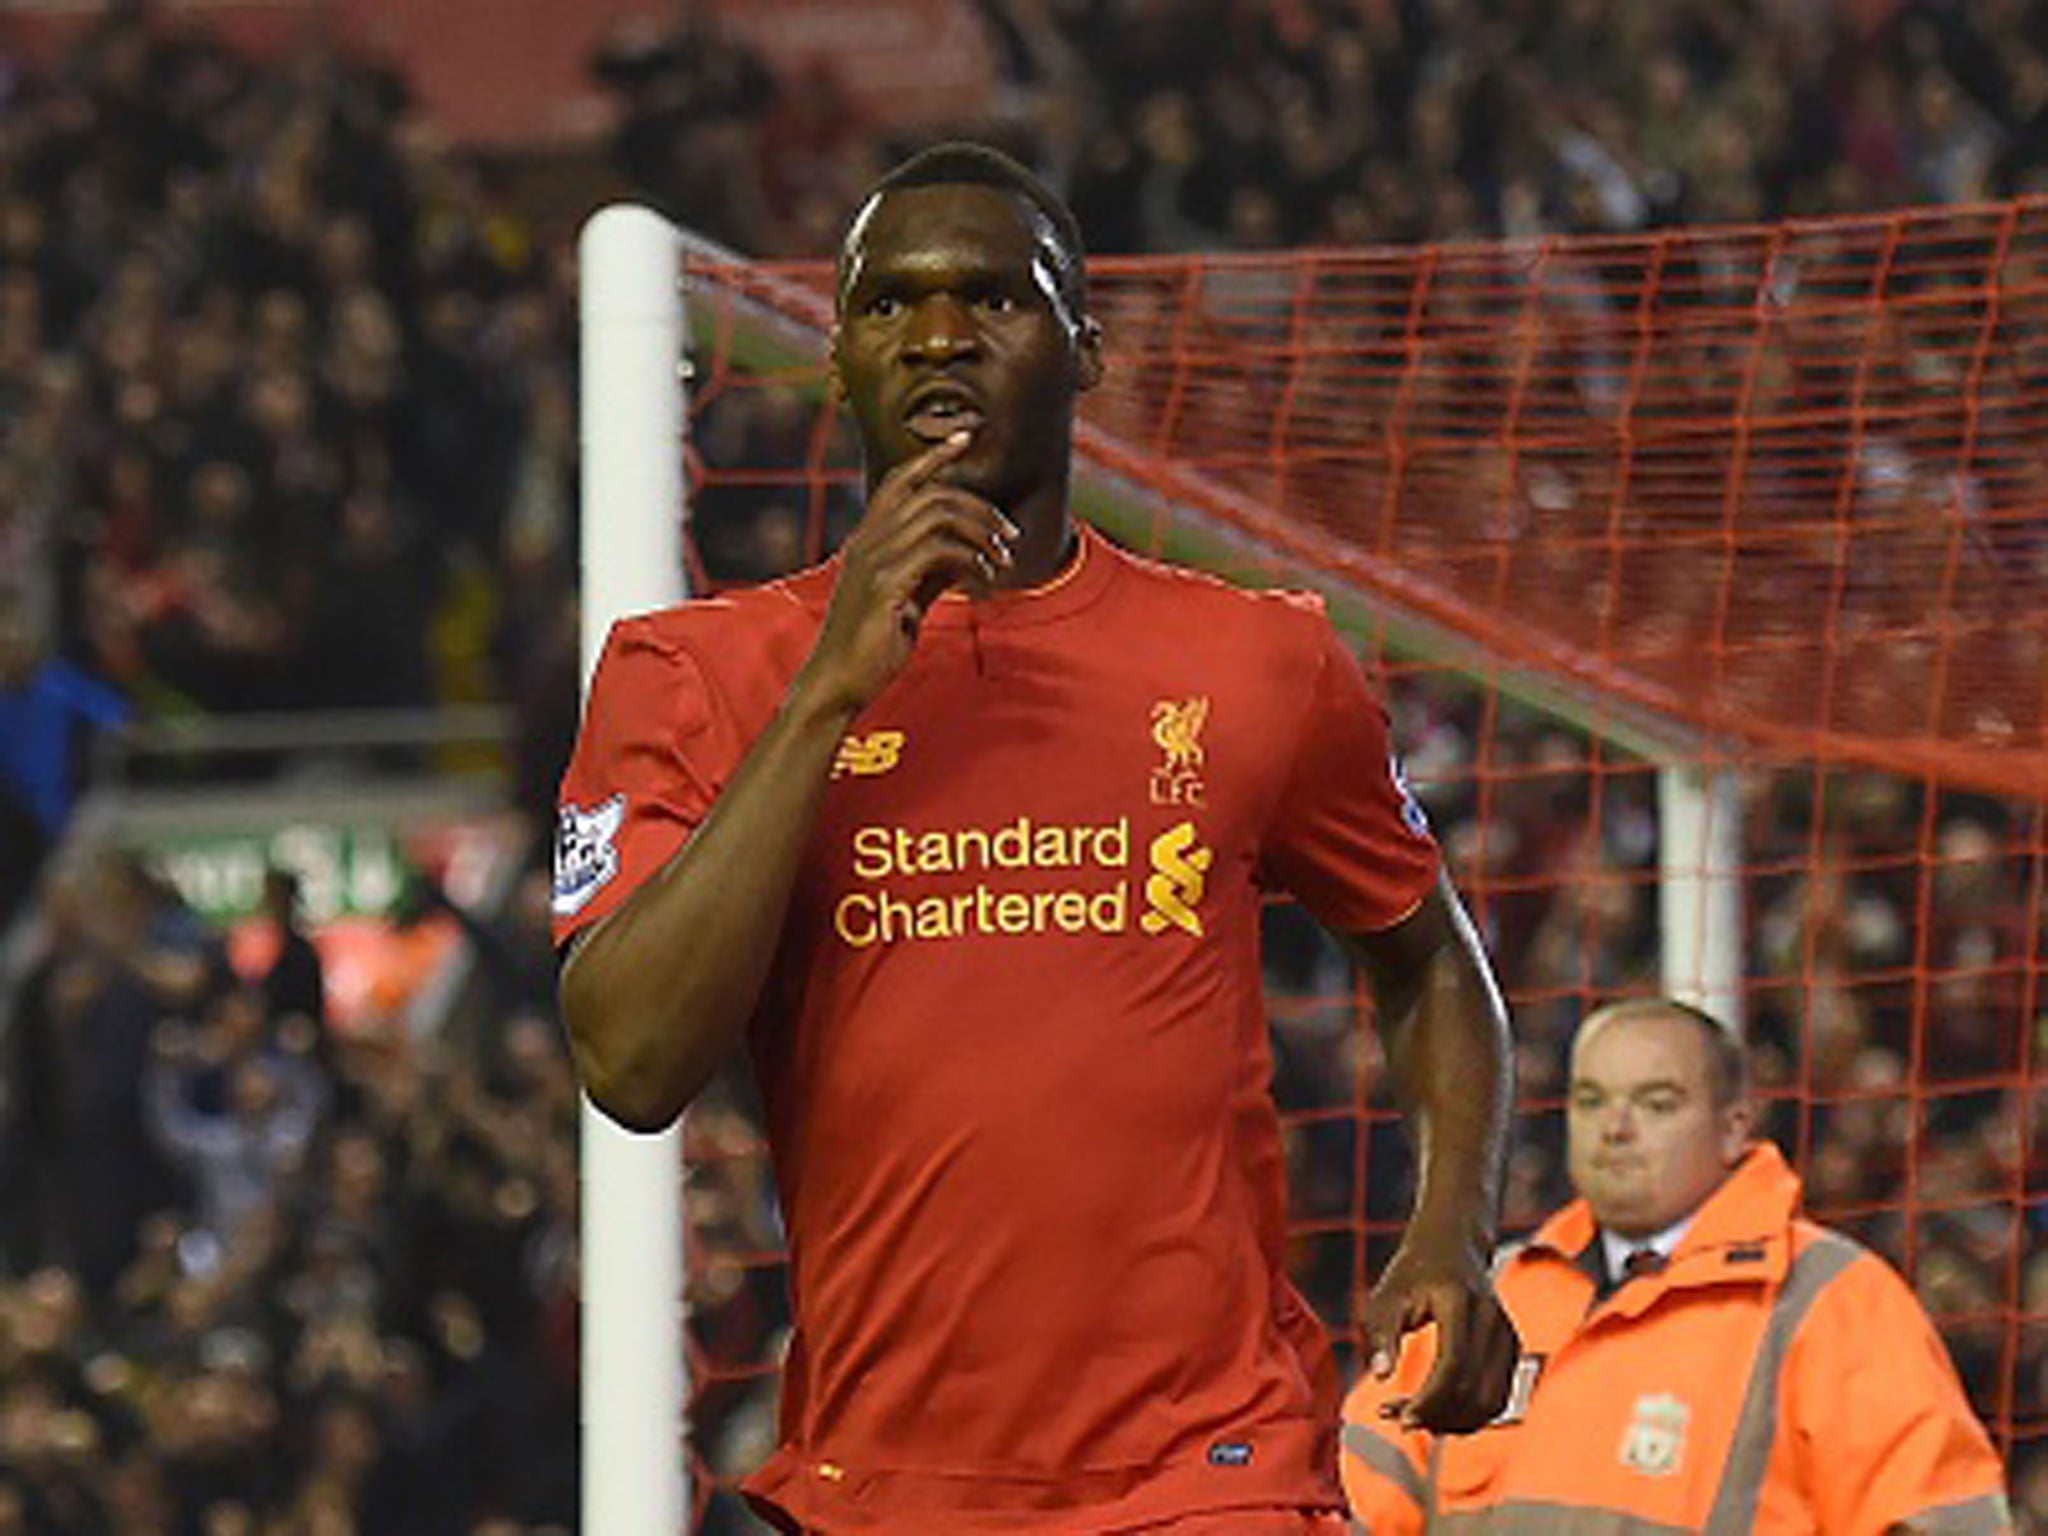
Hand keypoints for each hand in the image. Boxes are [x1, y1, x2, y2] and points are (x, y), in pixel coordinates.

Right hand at [800, 430, 1013, 711]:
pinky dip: (970, 559)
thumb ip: (932, 571)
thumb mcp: (908, 599)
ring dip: (980, 532)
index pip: (900, 481)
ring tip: (1002, 559)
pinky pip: (937, 551)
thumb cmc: (871, 645)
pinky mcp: (885, 584)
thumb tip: (966, 553)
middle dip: (979, 506)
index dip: (933, 455)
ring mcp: (873, 560)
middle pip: (930, 493)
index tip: (966, 436)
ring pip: (937, 515)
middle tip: (1010, 534)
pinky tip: (985, 580)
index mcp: (868, 540)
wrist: (837, 683)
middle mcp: (866, 541)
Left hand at [1360, 1224, 1520, 1433]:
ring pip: (1490, 1404)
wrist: (1450, 1248)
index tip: (1399, 1418)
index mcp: (1460, 1301)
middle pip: (1475, 1391)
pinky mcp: (1511, 1353)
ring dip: (1452, 1423)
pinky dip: (1467, 1415)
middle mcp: (1492, 1321)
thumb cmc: (1410, 1275)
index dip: (1429, 1400)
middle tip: (1395, 1416)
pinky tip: (1434, 1411)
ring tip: (1411, 1415)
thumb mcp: (1385, 1298)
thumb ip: (1382, 1335)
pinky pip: (1495, 1399)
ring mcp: (1507, 1338)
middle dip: (1436, 1416)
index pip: (1453, 1364)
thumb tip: (1381, 1375)